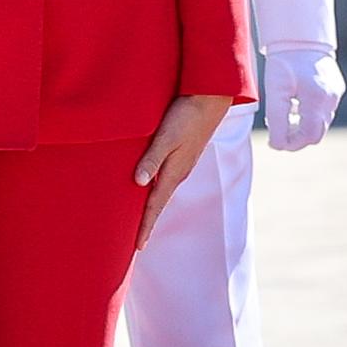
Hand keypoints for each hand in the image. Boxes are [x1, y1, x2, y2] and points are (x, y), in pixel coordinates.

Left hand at [134, 94, 231, 249]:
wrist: (210, 98)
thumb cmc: (186, 115)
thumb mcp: (166, 136)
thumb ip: (152, 159)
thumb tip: (138, 183)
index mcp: (174, 172)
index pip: (155, 206)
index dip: (146, 226)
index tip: (138, 247)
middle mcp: (178, 172)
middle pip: (159, 202)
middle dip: (148, 221)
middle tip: (136, 240)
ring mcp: (182, 163)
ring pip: (162, 189)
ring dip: (151, 204)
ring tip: (140, 217)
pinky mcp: (182, 153)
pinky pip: (165, 176)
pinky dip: (155, 186)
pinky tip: (148, 184)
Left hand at [264, 49, 345, 150]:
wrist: (300, 35)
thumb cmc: (284, 60)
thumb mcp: (275, 89)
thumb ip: (276, 118)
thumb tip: (277, 145)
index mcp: (317, 98)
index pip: (309, 135)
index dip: (292, 144)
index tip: (275, 142)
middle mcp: (330, 98)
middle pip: (317, 132)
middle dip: (297, 136)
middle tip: (278, 131)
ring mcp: (336, 94)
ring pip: (321, 122)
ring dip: (303, 125)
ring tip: (285, 113)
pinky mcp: (336, 89)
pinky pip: (325, 110)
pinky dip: (310, 114)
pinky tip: (295, 103)